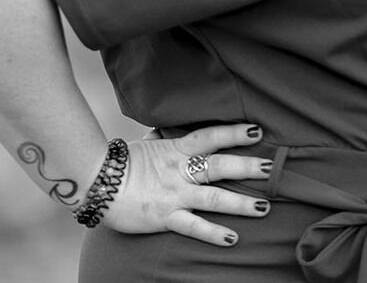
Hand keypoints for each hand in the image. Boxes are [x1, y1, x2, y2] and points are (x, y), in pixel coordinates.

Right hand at [100, 123, 271, 244]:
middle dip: (247, 166)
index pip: (210, 137)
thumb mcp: (146, 144)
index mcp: (176, 149)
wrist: (95, 183)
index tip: (257, 131)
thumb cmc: (119, 163)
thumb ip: (164, 138)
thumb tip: (169, 128)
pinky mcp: (165, 217)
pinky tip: (233, 238)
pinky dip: (213, 233)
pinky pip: (193, 226)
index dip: (234, 133)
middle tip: (272, 166)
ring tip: (264, 207)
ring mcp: (174, 195)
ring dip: (241, 203)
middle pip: (219, 166)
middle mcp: (180, 171)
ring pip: (214, 198)